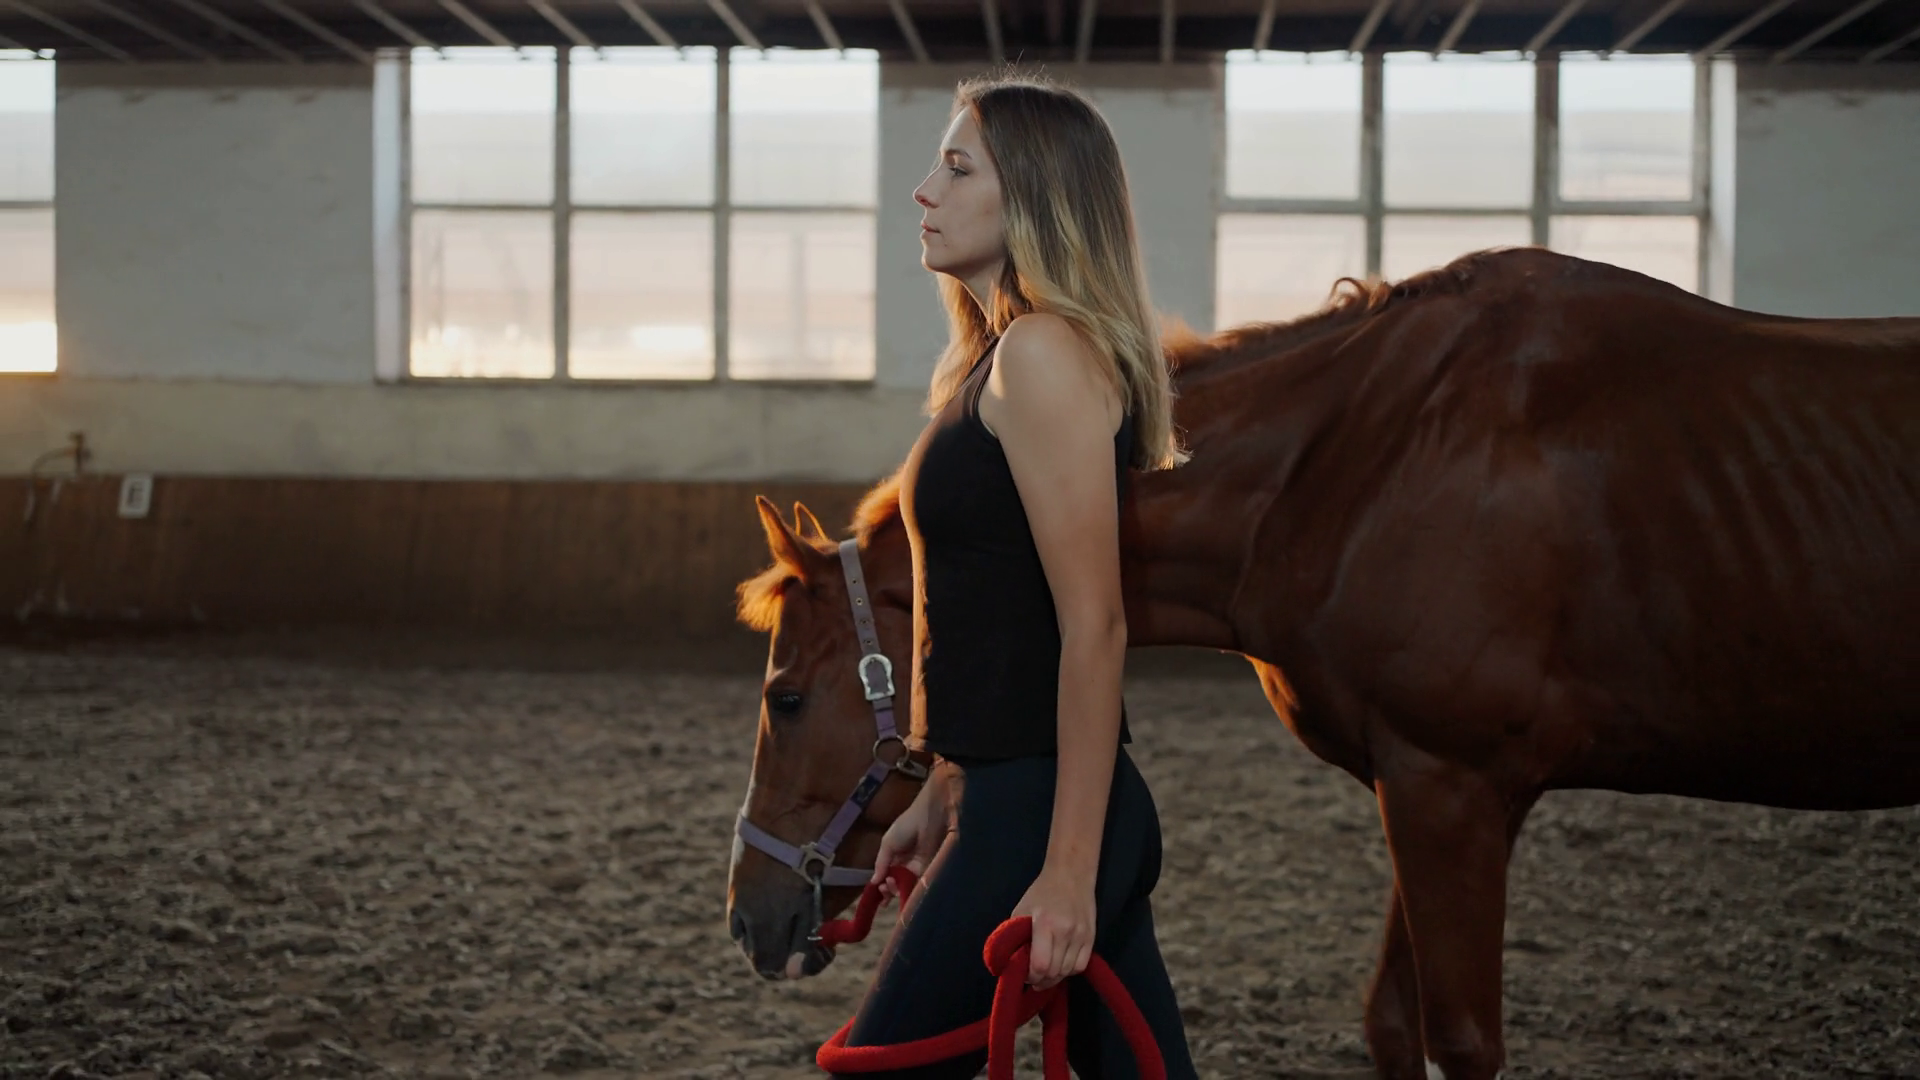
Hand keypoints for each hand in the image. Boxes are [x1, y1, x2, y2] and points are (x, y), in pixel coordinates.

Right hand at [870, 773, 949, 898]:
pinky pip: (919, 886)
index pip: (887, 875)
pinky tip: (902, 891)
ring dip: (896, 891)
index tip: (877, 888)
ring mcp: (918, 869)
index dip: (881, 884)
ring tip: (890, 884)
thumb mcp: (887, 843)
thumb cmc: (906, 825)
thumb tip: (873, 882)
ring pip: (906, 887)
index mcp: (895, 857)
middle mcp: (906, 865)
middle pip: (896, 884)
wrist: (930, 817)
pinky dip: (910, 892)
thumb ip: (881, 863)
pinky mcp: (930, 872)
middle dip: (888, 889)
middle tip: (884, 888)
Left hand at [1010, 864, 1095, 990]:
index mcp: (1045, 924)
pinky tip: (1061, 966)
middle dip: (1041, 980)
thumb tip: (1012, 961)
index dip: (1031, 976)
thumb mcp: (1021, 910)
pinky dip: (1069, 971)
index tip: (1025, 975)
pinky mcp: (1091, 937)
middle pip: (1055, 972)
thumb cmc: (1042, 892)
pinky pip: (1080, 966)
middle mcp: (1065, 932)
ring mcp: (1081, 936)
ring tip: (1046, 974)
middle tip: (1033, 978)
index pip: (1041, 964)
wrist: (1071, 875)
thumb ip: (1016, 936)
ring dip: (1055, 977)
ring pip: (1068, 972)